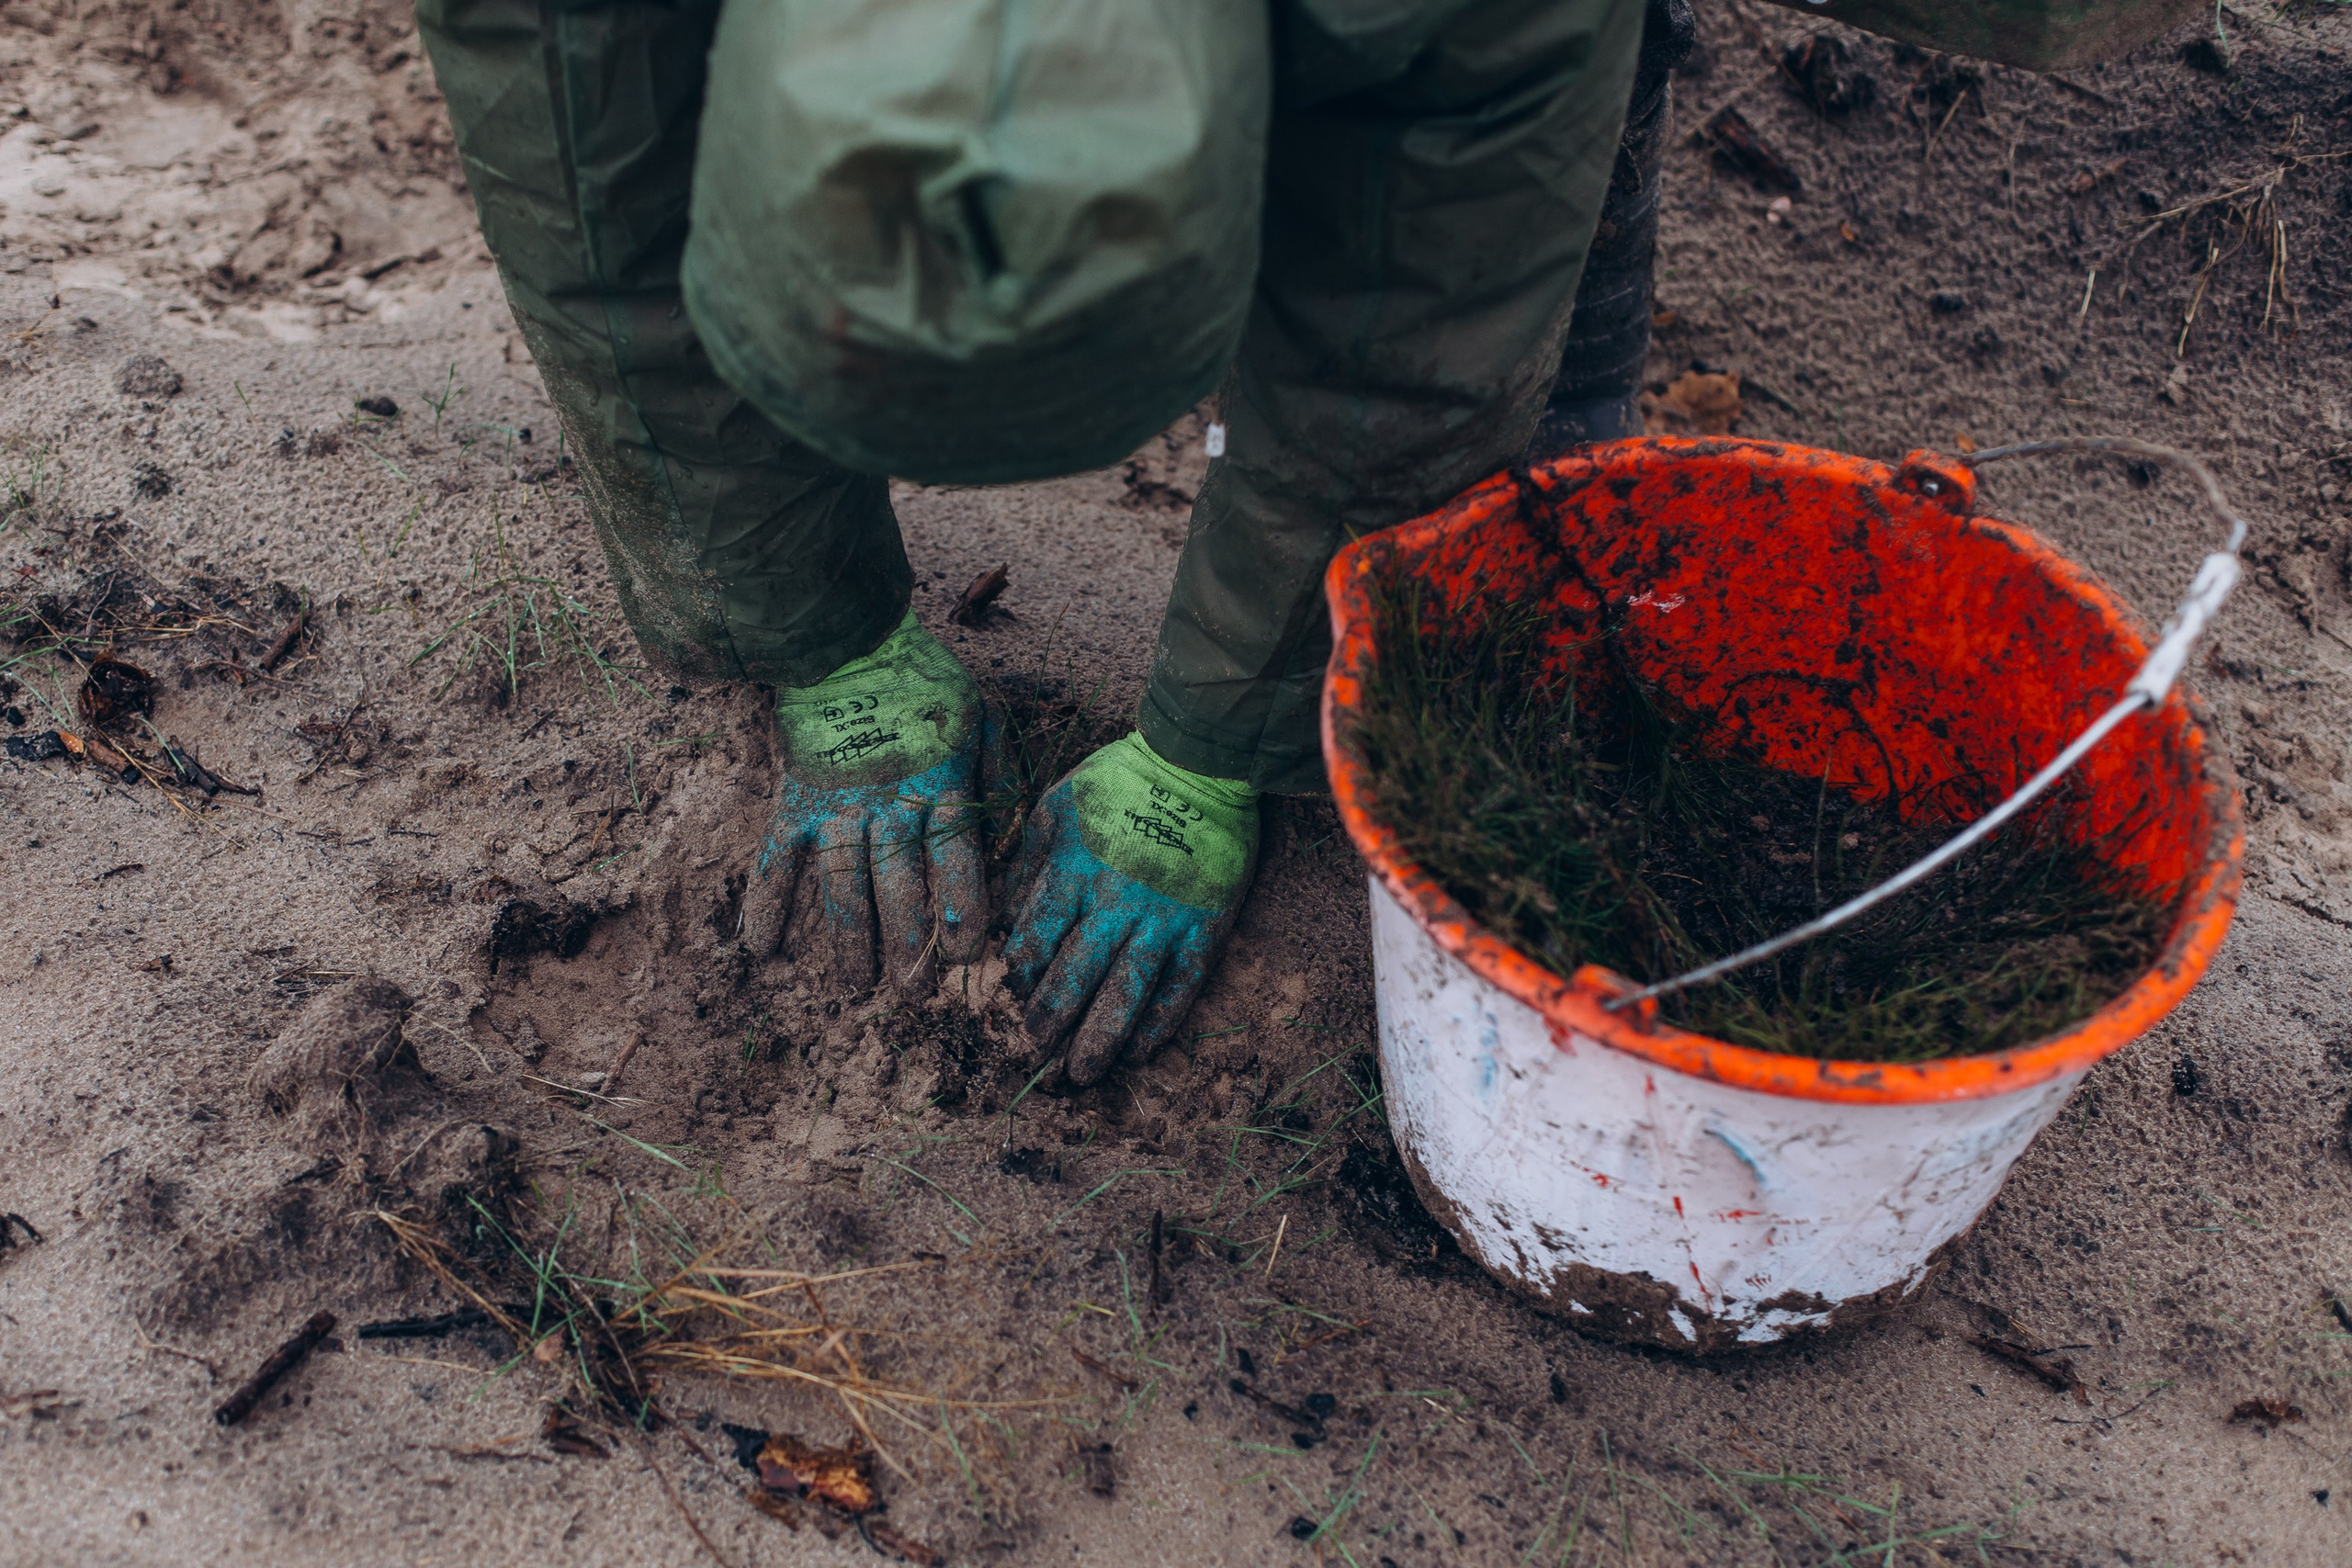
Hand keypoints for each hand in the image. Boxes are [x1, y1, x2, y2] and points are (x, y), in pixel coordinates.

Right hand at [740, 613, 984, 991]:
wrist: (848, 640)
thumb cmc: (923, 679)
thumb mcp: (981, 715)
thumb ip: (999, 771)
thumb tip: (1014, 827)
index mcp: (940, 790)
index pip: (957, 863)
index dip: (963, 911)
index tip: (965, 954)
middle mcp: (890, 808)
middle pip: (901, 887)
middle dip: (909, 943)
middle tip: (912, 992)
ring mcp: (839, 808)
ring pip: (844, 886)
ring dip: (848, 939)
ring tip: (854, 984)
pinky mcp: (796, 802)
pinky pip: (777, 860)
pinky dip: (765, 903)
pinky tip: (758, 949)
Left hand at [1002, 733, 1257, 1084]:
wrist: (1198, 767)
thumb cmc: (1118, 784)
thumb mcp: (1055, 807)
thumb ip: (1027, 862)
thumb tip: (1003, 917)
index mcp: (1072, 873)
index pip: (1036, 942)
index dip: (1022, 977)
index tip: (1016, 997)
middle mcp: (1114, 905)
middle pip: (1075, 978)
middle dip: (1050, 1022)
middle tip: (1037, 1051)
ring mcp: (1162, 921)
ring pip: (1125, 995)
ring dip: (1100, 1040)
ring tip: (1082, 1073)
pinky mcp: (1203, 929)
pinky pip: (1179, 987)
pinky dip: (1159, 1023)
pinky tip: (1140, 1050)